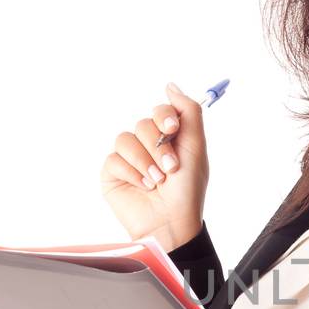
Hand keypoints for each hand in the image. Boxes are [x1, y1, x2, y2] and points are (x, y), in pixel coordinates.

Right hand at [100, 81, 209, 249]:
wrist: (170, 223)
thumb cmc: (187, 191)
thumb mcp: (195, 148)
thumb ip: (189, 113)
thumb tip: (170, 85)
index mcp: (170, 138)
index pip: (161, 111)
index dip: (164, 117)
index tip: (172, 129)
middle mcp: (149, 145)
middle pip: (144, 124)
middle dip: (158, 147)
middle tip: (170, 168)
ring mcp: (129, 158)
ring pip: (126, 138)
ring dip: (145, 161)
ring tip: (156, 181)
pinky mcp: (113, 172)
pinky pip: (114, 158)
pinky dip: (132, 172)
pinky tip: (142, 186)